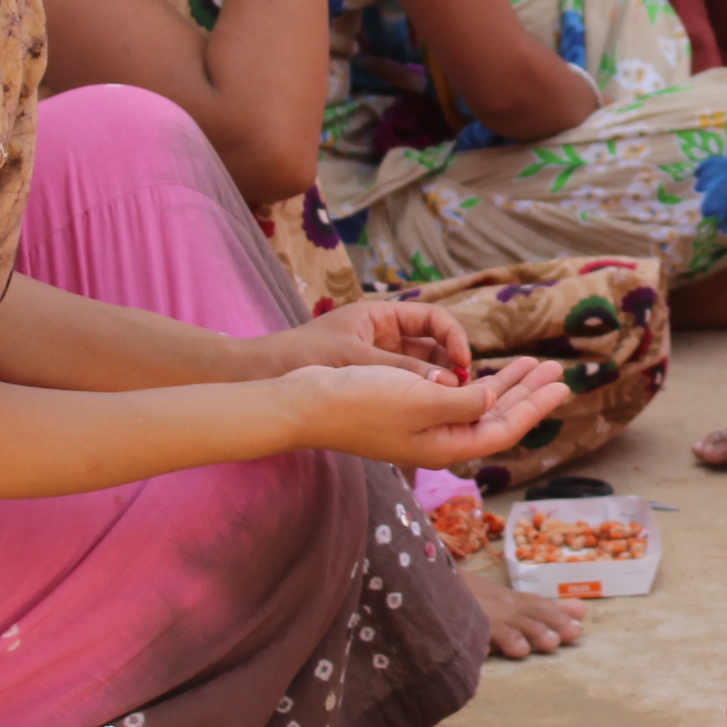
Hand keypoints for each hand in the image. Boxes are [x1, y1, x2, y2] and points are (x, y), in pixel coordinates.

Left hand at [250, 298, 476, 382]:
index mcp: (382, 315)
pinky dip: (420, 395)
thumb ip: (403, 371)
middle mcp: (385, 335)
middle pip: (434, 345)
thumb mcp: (357, 360)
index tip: (465, 362)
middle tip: (464, 389)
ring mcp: (380, 359)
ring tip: (450, 403)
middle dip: (452, 363)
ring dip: (439, 382)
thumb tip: (450, 383)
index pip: (434, 318)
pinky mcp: (372, 382)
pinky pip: (405, 385)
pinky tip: (429, 412)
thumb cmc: (303, 355)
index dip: (454, 337)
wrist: (261, 374)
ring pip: (423, 368)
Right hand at [283, 354, 568, 471]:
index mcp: (446, 446)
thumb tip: (496, 398)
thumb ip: (466, 401)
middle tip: (556, 370)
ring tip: (532, 365)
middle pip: (496, 418)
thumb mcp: (423, 399)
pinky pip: (456, 400)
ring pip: (478, 407)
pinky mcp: (406, 414)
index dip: (536, 406)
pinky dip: (477, 385)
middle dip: (528, 393)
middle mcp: (438, 441)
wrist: (308, 402)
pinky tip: (487, 373)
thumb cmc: (362, 401)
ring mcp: (422, 429)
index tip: (561, 385)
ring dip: (507, 386)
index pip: (504, 428)